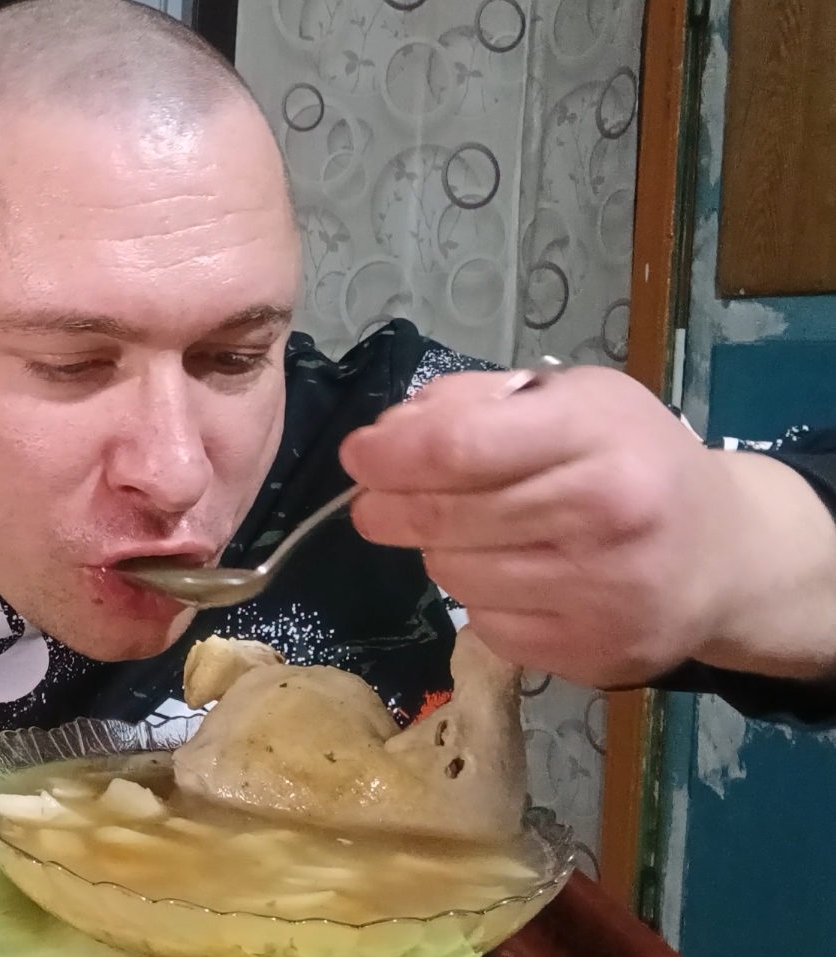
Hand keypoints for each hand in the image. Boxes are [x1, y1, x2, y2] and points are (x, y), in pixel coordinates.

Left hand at [338, 366, 835, 687]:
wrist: (726, 557)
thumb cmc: (633, 461)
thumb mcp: (572, 400)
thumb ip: (475, 404)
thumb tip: (386, 434)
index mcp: (597, 436)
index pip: (456, 447)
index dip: (388, 454)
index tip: (358, 456)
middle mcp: (603, 515)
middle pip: (441, 516)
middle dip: (388, 507)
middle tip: (374, 501)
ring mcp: (598, 593)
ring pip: (451, 574)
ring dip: (437, 550)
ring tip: (470, 532)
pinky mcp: (587, 653)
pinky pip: (482, 623)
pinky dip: (476, 598)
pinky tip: (512, 575)